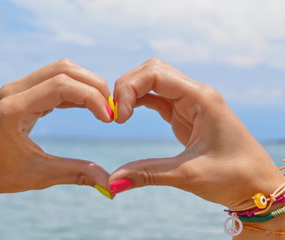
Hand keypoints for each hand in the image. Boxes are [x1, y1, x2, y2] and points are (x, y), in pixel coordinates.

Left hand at [0, 59, 112, 198]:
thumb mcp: (39, 175)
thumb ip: (77, 173)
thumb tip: (110, 183)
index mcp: (14, 108)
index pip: (61, 85)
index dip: (91, 97)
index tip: (108, 118)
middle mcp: (14, 90)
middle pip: (63, 69)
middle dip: (93, 85)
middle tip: (109, 110)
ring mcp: (17, 87)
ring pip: (60, 70)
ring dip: (85, 84)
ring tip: (101, 107)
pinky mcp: (21, 91)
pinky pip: (53, 80)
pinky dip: (74, 89)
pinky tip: (86, 105)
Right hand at [110, 58, 283, 210]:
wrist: (257, 186)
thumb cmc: (234, 177)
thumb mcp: (188, 175)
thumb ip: (147, 174)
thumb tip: (112, 183)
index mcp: (200, 98)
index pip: (155, 73)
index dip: (129, 89)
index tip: (119, 119)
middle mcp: (195, 94)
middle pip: (152, 70)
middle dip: (127, 86)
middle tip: (115, 114)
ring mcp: (190, 103)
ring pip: (153, 82)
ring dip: (131, 93)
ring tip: (118, 116)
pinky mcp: (184, 115)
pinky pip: (156, 99)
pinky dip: (138, 103)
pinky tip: (127, 116)